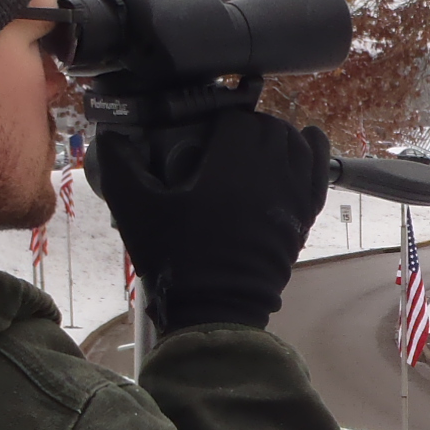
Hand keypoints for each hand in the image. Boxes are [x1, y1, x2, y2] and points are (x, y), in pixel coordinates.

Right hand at [91, 112, 332, 330]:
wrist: (216, 310)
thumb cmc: (176, 259)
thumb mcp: (135, 210)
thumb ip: (120, 166)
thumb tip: (110, 136)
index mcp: (232, 164)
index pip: (237, 119)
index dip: (219, 120)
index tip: (203, 133)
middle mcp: (270, 172)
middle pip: (269, 128)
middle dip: (248, 126)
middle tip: (225, 141)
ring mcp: (293, 194)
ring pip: (297, 144)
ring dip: (278, 136)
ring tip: (257, 144)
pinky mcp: (304, 216)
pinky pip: (319, 172)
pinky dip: (314, 151)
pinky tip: (308, 141)